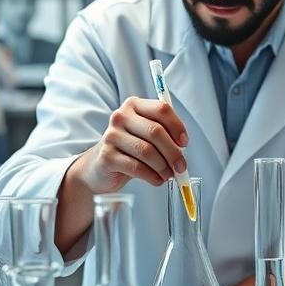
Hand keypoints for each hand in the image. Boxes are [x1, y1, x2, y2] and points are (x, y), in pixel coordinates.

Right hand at [66, 96, 188, 193]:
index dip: (177, 127)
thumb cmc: (129, 149)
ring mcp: (111, 136)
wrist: (100, 166)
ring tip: (168, 175)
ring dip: (163, 167)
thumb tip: (182, 149)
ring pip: (147, 151)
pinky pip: (136, 167)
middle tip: (181, 166)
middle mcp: (120, 116)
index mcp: (134, 105)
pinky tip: (157, 180)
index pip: (161, 109)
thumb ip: (164, 134)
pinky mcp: (107, 156)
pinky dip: (152, 176)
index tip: (184, 143)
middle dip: (173, 152)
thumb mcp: (145, 135)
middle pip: (155, 131)